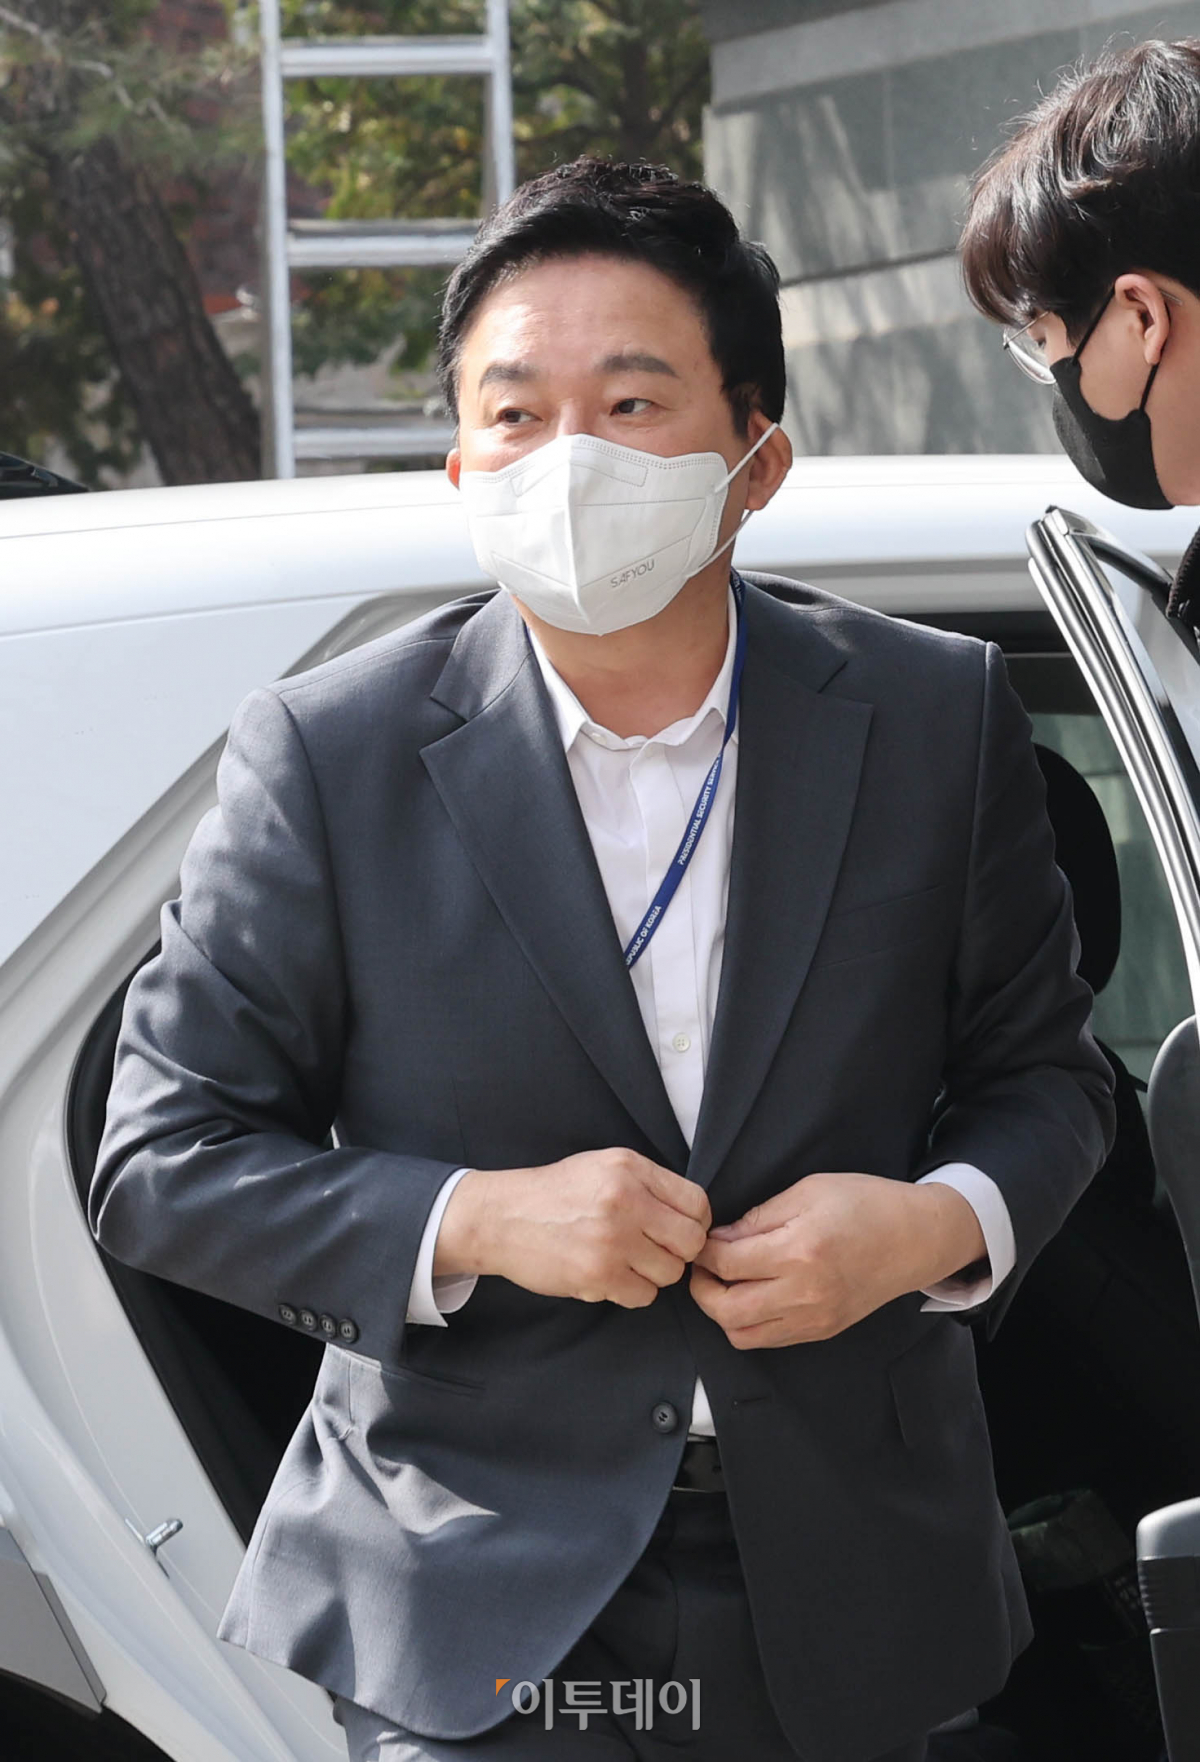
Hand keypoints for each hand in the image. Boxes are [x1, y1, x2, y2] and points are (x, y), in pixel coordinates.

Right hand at [434, 1149, 711, 1308]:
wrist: (501, 1217)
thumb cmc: (555, 1194)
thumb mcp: (603, 1166)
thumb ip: (648, 1184)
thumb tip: (694, 1216)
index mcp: (630, 1168)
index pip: (697, 1203)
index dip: (695, 1223)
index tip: (678, 1231)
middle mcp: (625, 1200)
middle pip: (691, 1242)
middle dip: (678, 1252)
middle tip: (655, 1251)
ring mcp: (611, 1240)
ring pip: (670, 1273)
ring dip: (653, 1274)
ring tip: (626, 1262)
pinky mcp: (597, 1274)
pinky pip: (643, 1295)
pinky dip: (631, 1291)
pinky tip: (609, 1276)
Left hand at [689, 1171, 986, 1348]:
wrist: (916, 1238)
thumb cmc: (866, 1204)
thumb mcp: (808, 1190)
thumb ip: (759, 1216)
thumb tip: (721, 1237)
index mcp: (798, 1250)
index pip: (726, 1262)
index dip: (703, 1251)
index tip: (701, 1239)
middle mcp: (804, 1292)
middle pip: (725, 1309)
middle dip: (702, 1288)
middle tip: (702, 1265)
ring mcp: (814, 1318)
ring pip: (742, 1334)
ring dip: (722, 1311)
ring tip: (723, 1283)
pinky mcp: (822, 1331)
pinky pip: (769, 1340)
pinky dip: (748, 1323)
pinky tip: (751, 1296)